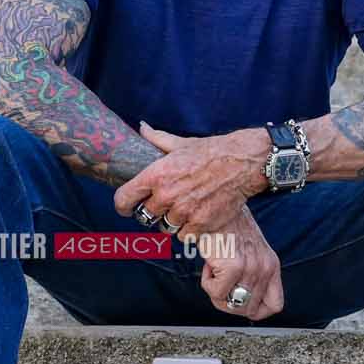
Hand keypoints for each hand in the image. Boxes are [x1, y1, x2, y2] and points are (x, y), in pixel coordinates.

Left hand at [112, 124, 265, 245]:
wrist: (240, 163)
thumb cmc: (209, 152)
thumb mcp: (180, 144)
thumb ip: (157, 139)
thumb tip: (141, 128)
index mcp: (157, 175)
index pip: (124, 199)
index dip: (122, 205)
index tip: (127, 207)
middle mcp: (167, 195)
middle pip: (145, 216)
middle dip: (151, 212)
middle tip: (162, 207)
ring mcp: (184, 212)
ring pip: (164, 228)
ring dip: (170, 222)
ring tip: (181, 211)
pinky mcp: (201, 223)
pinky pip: (184, 236)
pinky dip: (188, 230)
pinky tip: (195, 219)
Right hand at [198, 209, 284, 321]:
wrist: (217, 206)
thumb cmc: (227, 227)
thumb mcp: (249, 252)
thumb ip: (251, 275)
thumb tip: (239, 302)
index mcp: (271, 266)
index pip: (275, 306)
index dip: (256, 310)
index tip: (240, 302)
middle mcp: (265, 268)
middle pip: (248, 310)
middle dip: (229, 303)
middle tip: (219, 285)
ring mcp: (251, 269)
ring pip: (231, 304)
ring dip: (216, 293)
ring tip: (213, 273)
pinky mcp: (234, 267)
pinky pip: (216, 293)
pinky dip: (207, 283)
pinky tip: (209, 265)